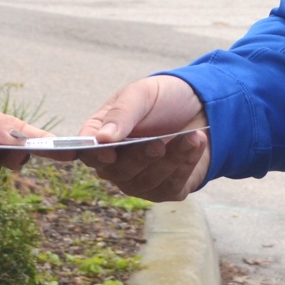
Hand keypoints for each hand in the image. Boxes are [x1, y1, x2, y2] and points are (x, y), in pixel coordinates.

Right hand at [78, 75, 209, 201]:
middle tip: (158, 143)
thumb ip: (122, 114)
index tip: (99, 152)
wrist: (201, 106)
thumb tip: (101, 139)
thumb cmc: (162, 99)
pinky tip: (196, 144)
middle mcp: (114, 164)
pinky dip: (185, 165)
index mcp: (99, 136)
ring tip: (191, 136)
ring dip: (170, 159)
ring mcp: (138, 181)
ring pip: (145, 181)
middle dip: (140, 157)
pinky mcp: (165, 190)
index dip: (86, 155)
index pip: (83, 152)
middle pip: (116, 171)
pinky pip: (170, 187)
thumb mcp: (141, 94)